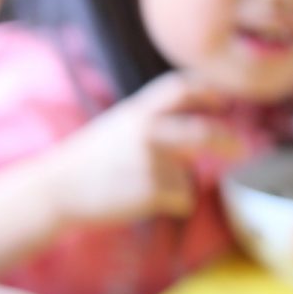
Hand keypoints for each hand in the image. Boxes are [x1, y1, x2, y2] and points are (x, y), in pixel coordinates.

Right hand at [44, 72, 243, 225]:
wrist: (53, 192)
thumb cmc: (84, 163)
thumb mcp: (115, 127)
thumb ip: (150, 122)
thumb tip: (194, 129)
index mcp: (138, 111)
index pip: (183, 88)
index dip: (209, 92)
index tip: (222, 102)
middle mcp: (148, 131)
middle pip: (205, 132)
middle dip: (228, 141)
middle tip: (239, 149)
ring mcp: (151, 161)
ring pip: (189, 175)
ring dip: (175, 185)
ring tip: (139, 188)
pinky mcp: (152, 191)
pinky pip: (181, 200)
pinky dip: (169, 205)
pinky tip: (139, 202)